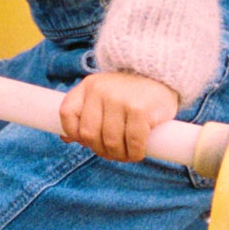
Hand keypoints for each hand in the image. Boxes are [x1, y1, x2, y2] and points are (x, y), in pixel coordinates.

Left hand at [59, 71, 179, 162]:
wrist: (161, 74)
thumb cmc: (129, 91)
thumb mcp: (103, 95)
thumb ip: (85, 113)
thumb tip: (67, 138)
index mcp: (88, 86)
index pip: (67, 114)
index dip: (74, 134)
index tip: (88, 141)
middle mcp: (101, 91)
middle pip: (89, 134)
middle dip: (100, 150)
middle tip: (113, 152)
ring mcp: (120, 100)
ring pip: (110, 142)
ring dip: (119, 155)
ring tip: (126, 154)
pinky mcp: (140, 111)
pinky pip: (133, 143)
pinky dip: (135, 153)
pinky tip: (138, 153)